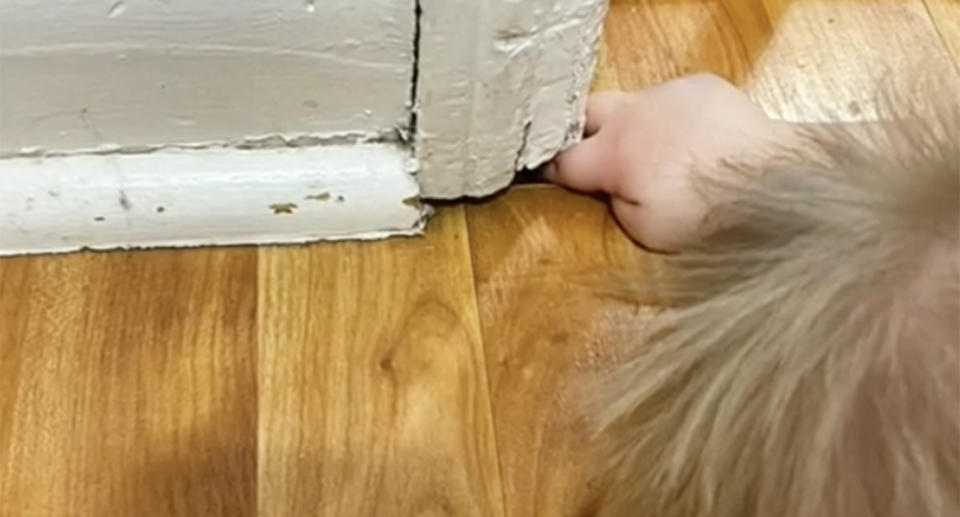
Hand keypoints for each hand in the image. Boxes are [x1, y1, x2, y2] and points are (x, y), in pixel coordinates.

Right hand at [545, 74, 792, 251]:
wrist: (771, 181)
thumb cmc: (708, 214)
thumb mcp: (645, 231)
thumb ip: (614, 203)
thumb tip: (608, 189)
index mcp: (613, 153)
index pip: (561, 158)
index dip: (549, 169)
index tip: (546, 174)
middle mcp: (633, 113)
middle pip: (585, 112)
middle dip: (580, 131)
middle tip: (588, 154)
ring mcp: (668, 94)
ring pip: (632, 102)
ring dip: (634, 125)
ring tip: (657, 154)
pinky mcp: (701, 86)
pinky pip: (673, 98)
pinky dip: (674, 117)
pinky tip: (693, 141)